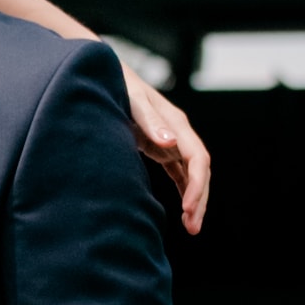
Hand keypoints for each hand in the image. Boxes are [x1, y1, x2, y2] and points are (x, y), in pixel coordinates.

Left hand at [126, 68, 210, 235]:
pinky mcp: (161, 148)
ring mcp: (171, 141)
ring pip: (192, 175)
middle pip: (199, 171)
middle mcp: (178, 133)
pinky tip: (183, 212)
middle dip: (199, 199)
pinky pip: (179, 173)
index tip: (189, 208)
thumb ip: (151, 122)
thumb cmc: (118, 87)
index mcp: (176, 123)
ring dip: (194, 200)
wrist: (104, 76)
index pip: (198, 159)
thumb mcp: (132, 102)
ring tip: (191, 227)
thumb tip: (171, 143)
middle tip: (193, 228)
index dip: (197, 185)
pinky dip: (184, 191)